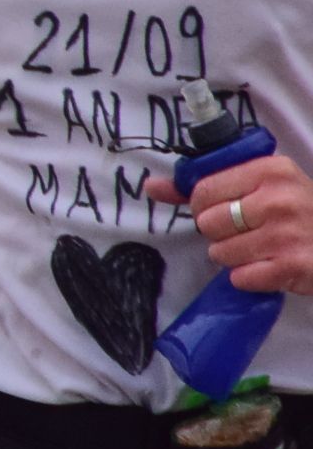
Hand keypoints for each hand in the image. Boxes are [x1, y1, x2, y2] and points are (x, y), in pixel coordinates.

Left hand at [146, 153, 312, 293]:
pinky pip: (241, 278)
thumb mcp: (262, 184)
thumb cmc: (300, 210)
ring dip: (234, 257)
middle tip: (246, 232)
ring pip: (220, 253)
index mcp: (270, 170)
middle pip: (207, 224)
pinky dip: (249, 278)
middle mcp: (279, 199)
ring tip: (260, 248)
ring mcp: (288, 234)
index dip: (203, 206)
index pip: (202, 191)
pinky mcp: (294, 267)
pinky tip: (270, 266)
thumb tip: (151, 186)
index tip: (223, 209)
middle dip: (219, 233)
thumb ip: (206, 184)